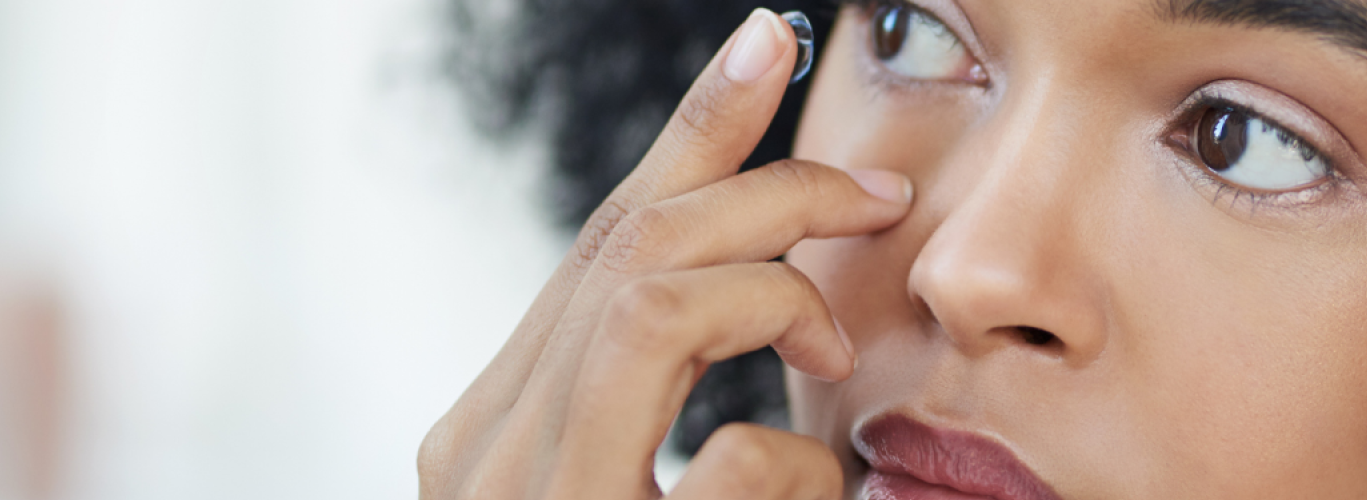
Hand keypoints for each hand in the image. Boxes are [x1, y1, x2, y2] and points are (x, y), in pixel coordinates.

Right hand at [419, 9, 912, 499]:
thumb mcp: (620, 494)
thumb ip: (646, 410)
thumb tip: (759, 305)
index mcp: (494, 430)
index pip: (600, 247)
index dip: (695, 136)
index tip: (767, 46)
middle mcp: (487, 452)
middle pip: (628, 249)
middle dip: (769, 193)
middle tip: (880, 195)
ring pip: (651, 306)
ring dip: (775, 298)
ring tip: (833, 354)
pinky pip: (732, 452)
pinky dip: (800, 462)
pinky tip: (815, 492)